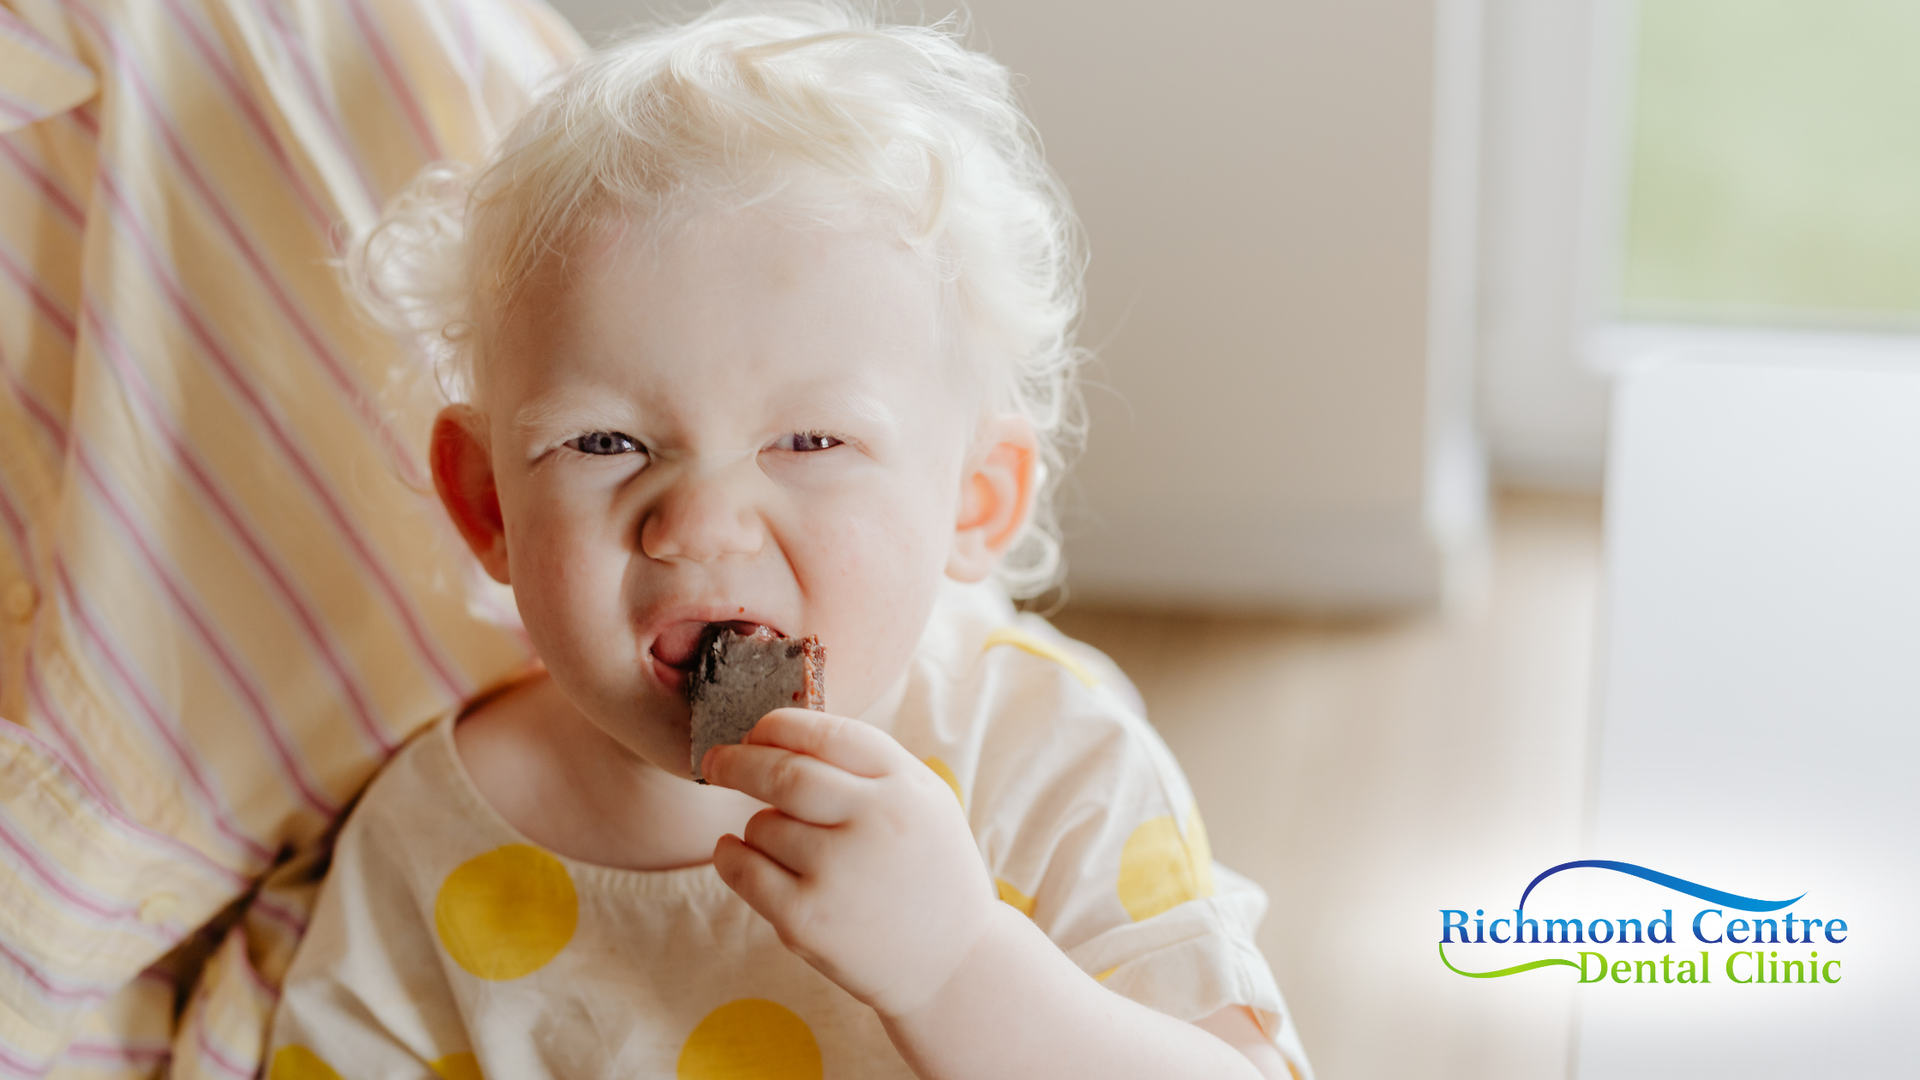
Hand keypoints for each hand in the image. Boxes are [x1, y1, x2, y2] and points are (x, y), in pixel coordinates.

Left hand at [704, 709, 997, 1017]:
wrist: (954, 962)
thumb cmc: (928, 871)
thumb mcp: (925, 801)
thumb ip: (867, 766)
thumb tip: (781, 736)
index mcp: (906, 786)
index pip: (828, 735)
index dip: (780, 726)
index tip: (756, 731)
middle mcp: (875, 822)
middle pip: (782, 774)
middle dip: (737, 762)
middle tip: (716, 761)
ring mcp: (839, 872)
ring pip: (762, 824)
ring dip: (759, 826)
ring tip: (786, 843)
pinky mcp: (808, 919)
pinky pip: (743, 871)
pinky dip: (730, 856)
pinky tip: (735, 852)